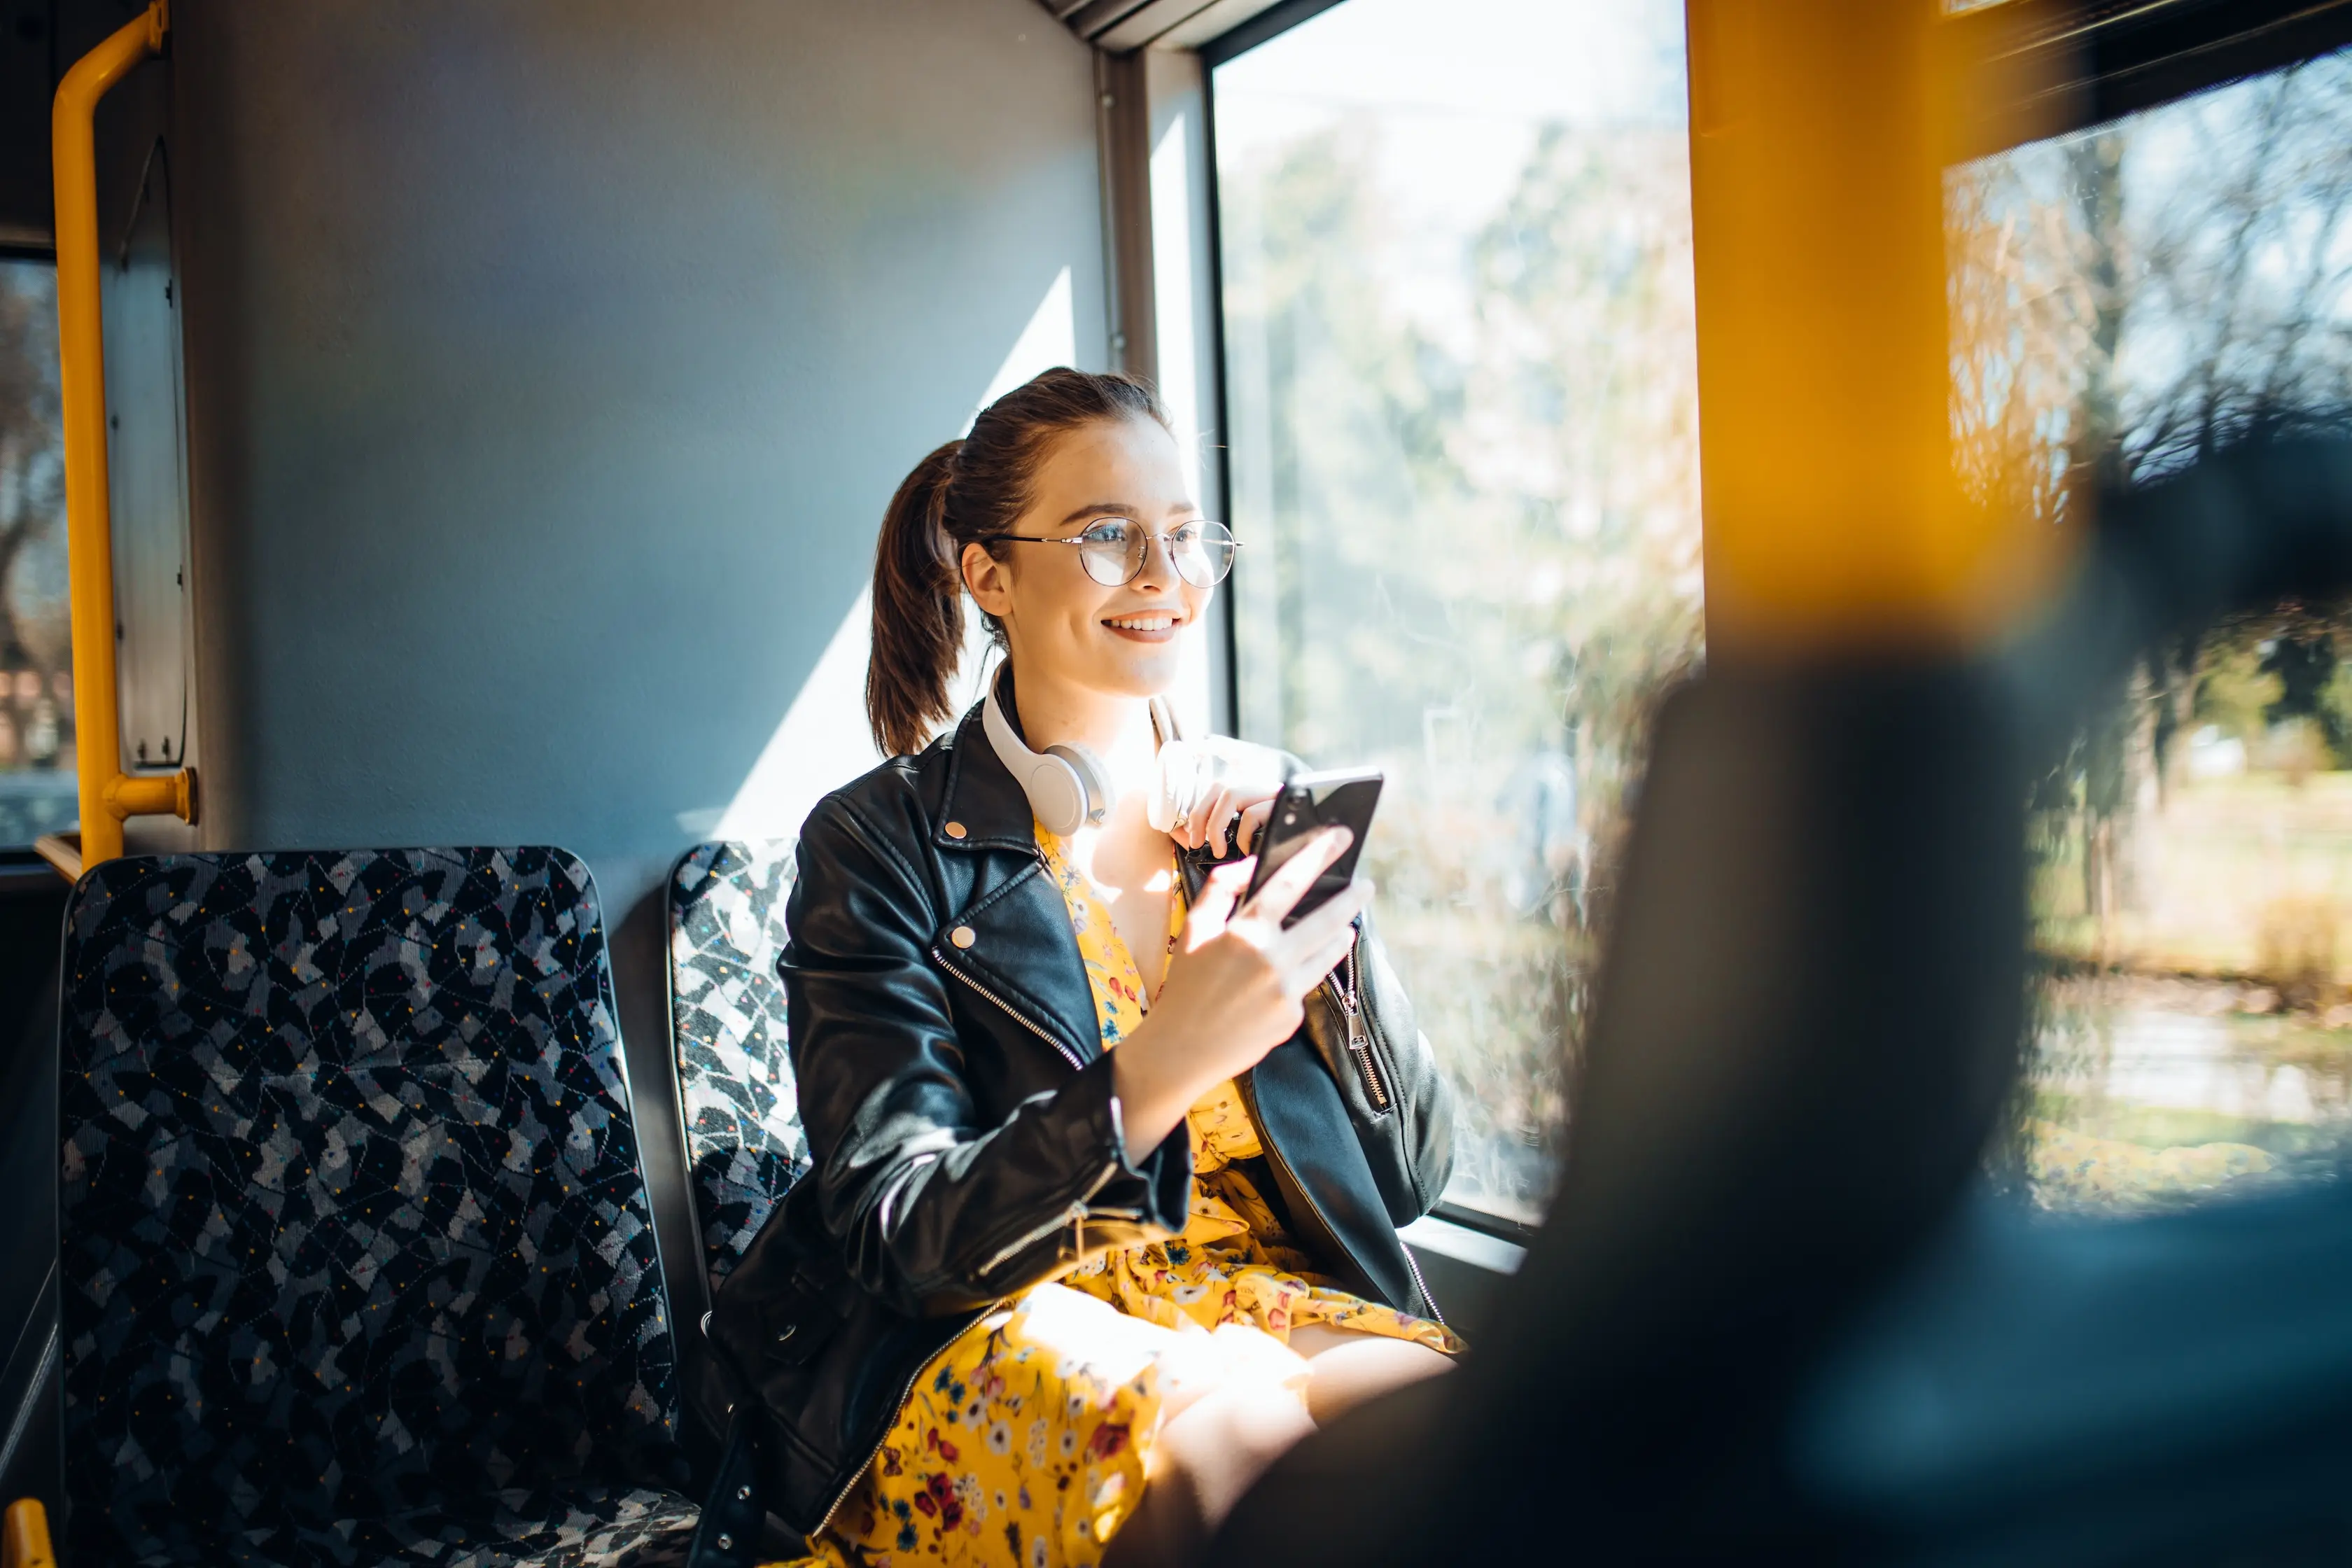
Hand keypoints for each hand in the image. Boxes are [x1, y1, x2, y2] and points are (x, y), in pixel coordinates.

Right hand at [1112, 826, 1368, 1152]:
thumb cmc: (1185, 984)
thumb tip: (1251, 864)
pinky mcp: (1293, 1017)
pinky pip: (1305, 986)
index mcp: (1245, 933)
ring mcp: (1286, 991)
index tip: (1340, 838)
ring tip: (1347, 926)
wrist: (1182, 1049)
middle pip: (1327, 919)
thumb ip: (1221, 889)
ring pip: (1327, 954)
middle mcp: (1272, 960)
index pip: (1291, 883)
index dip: (1318, 856)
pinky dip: (1302, 975)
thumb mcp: (1194, 928)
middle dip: (1351, 899)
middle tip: (1366, 885)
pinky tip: (1290, 976)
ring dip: (1340, 935)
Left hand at [1167, 777, 1277, 855]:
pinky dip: (1243, 832)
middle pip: (1222, 787)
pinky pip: (1256, 812)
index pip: (1216, 788)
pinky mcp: (1284, 807)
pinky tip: (1245, 850)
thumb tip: (1177, 831)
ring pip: (1235, 793)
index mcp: (1251, 796)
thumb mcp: (1240, 841)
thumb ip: (1211, 833)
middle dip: (1203, 816)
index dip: (1199, 810)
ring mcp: (1273, 795)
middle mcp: (1262, 790)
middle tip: (1201, 844)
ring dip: (1218, 824)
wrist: (1318, 852)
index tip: (1192, 838)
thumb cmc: (1275, 851)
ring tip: (1219, 850)